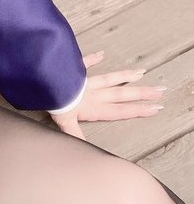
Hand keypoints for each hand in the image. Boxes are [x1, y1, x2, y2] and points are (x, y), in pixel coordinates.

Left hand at [48, 51, 166, 141]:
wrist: (44, 80)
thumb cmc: (54, 102)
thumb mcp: (64, 123)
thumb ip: (76, 136)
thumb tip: (86, 149)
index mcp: (92, 107)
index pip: (120, 110)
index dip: (138, 110)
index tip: (156, 108)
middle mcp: (93, 93)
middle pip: (121, 94)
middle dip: (141, 94)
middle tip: (160, 90)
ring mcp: (85, 81)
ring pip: (109, 78)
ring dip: (125, 76)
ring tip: (142, 72)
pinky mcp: (73, 70)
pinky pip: (84, 63)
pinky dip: (92, 59)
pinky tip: (101, 54)